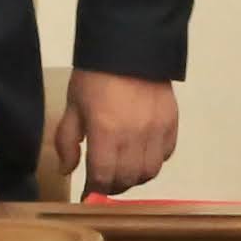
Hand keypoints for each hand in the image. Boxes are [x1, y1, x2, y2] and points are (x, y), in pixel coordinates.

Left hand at [46, 70, 179, 197]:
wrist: (130, 45)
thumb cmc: (95, 76)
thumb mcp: (72, 106)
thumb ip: (67, 141)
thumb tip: (67, 170)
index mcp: (105, 133)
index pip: (103, 177)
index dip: (94, 191)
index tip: (88, 196)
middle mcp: (134, 137)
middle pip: (127, 179)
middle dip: (113, 186)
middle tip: (105, 182)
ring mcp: (156, 131)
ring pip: (149, 172)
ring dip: (135, 177)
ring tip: (124, 170)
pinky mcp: (172, 123)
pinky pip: (165, 155)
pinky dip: (153, 160)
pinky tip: (142, 153)